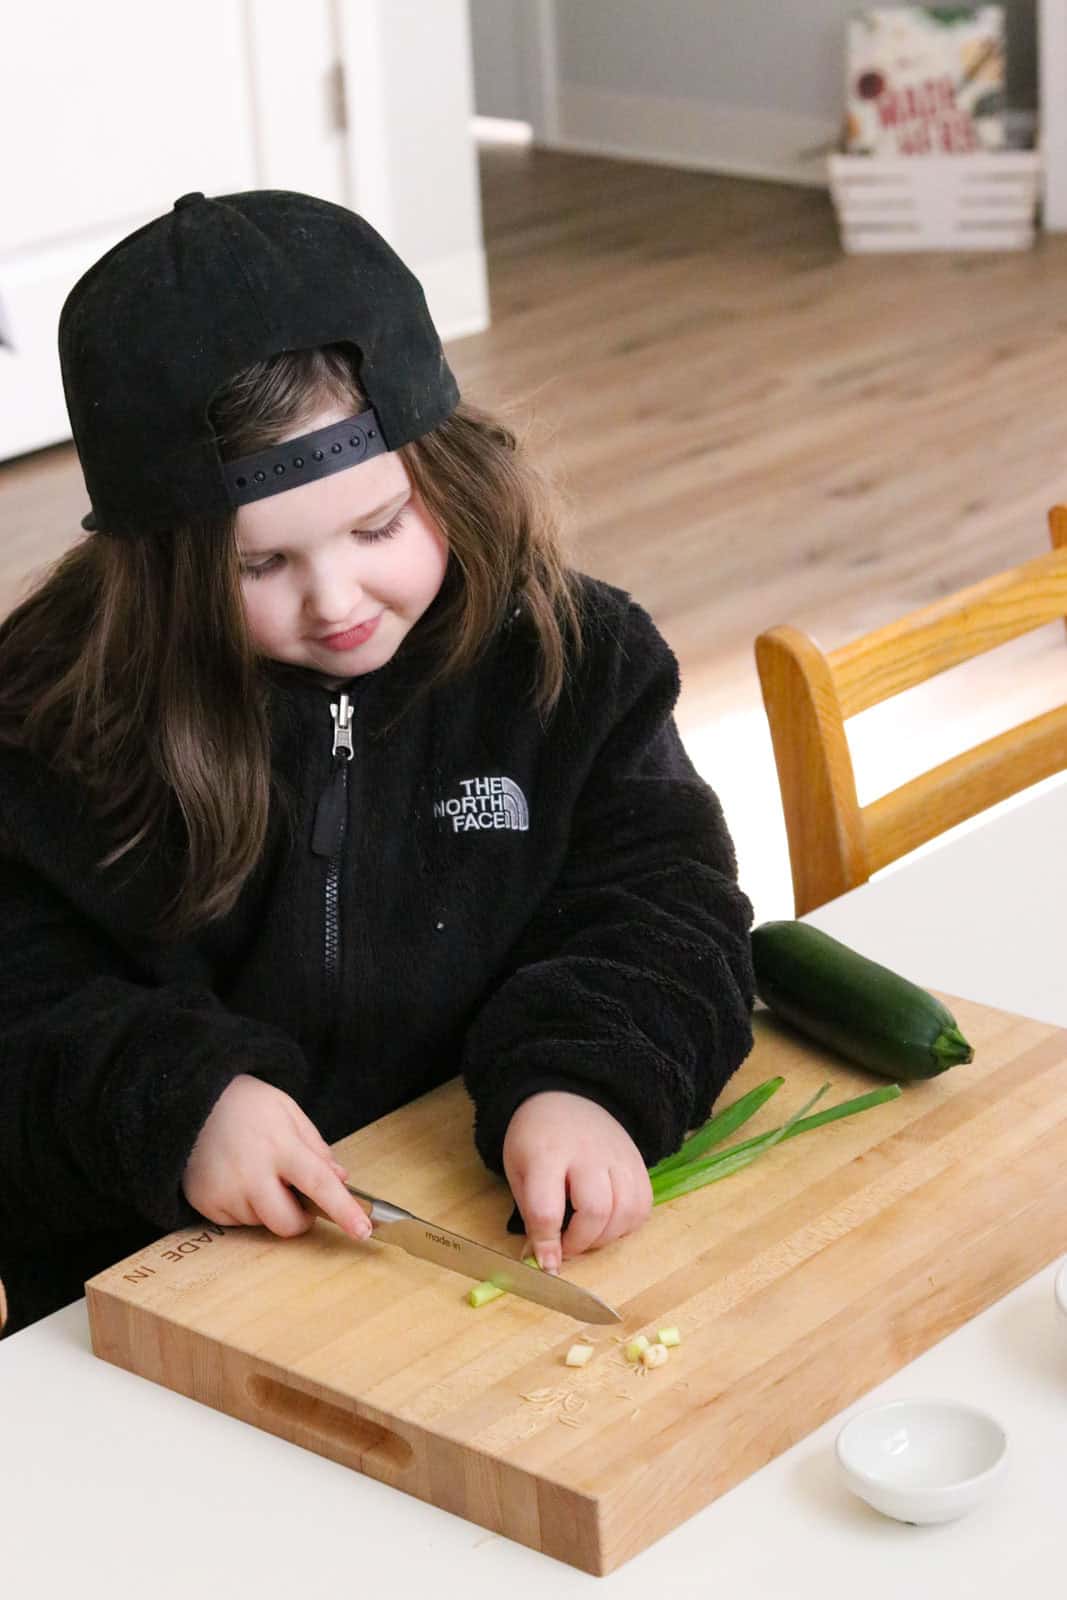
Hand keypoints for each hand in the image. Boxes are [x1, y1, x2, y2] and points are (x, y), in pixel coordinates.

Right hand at [181, 1074, 371, 1240]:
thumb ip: (316, 1148)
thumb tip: (340, 1180)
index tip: (363, 1230)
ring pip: (262, 1223)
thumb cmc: (246, 1105)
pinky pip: (237, 1222)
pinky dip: (244, 1207)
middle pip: (288, 1223)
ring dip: (268, 1206)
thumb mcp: (288, 1112)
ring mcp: (225, 1191)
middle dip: (300, 1218)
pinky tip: (235, 1177)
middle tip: (295, 1193)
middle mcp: (251, 1173)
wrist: (189, 1099)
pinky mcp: (205, 1203)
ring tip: (253, 1170)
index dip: (343, 1209)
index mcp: (279, 1145)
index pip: (319, 1184)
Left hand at [502, 1091, 652, 1273]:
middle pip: (596, 1210)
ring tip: (587, 1235)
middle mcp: (587, 1153)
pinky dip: (627, 1226)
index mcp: (547, 1154)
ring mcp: (618, 1156)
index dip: (547, 1243)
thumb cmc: (536, 1140)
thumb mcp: (518, 1171)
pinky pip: (643, 1205)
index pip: (547, 1209)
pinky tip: (608, 1223)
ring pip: (626, 1211)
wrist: (564, 1098)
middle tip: (567, 1246)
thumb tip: (544, 1261)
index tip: (547, 1263)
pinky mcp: (638, 1162)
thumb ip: (531, 1215)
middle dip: (581, 1242)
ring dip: (605, 1238)